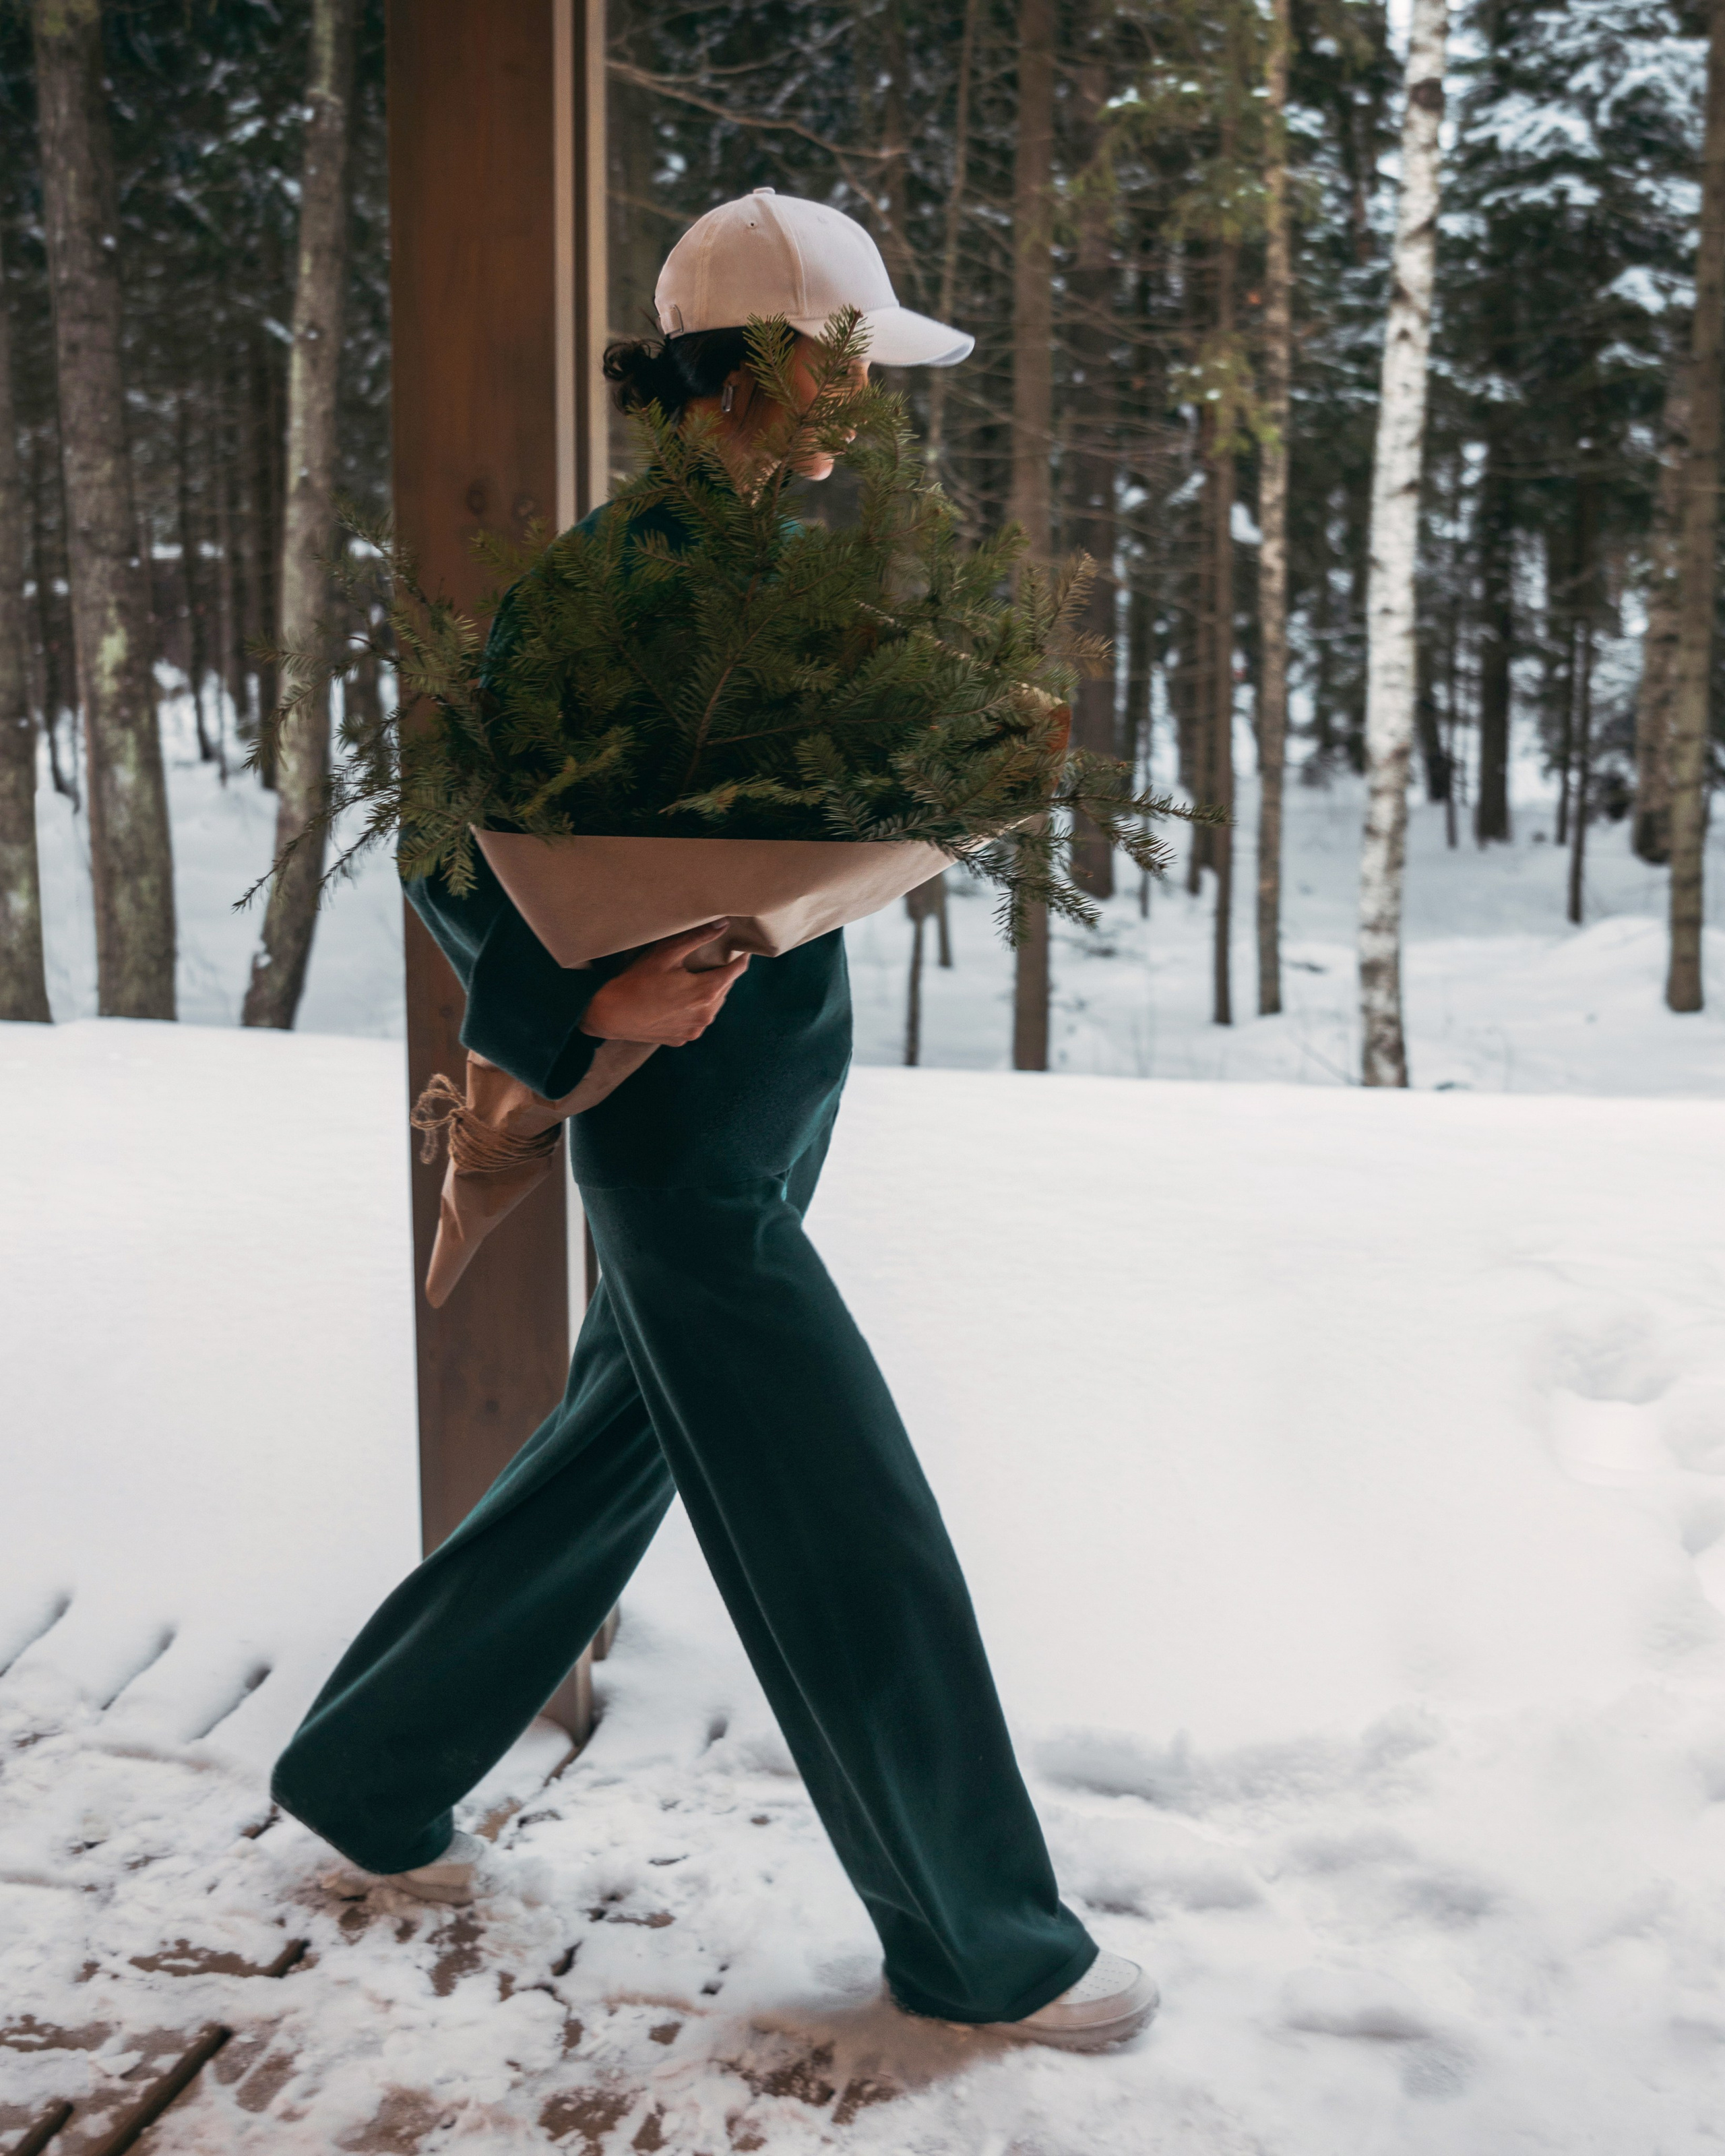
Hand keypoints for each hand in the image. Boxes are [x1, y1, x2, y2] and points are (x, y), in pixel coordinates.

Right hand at [579, 922, 749, 1045]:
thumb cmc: (637, 980)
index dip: (740, 958)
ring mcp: (694, 1030)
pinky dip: (695, 1010)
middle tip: (713, 961)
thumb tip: (723, 925)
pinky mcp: (683, 1039)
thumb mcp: (666, 953)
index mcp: (706, 992)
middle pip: (724, 989)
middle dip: (721, 975)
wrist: (611, 1014)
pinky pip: (697, 1021)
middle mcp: (705, 1015)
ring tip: (696, 980)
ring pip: (713, 1006)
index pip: (736, 972)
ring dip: (709, 994)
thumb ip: (698, 938)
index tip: (742, 949)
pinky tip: (680, 1001)